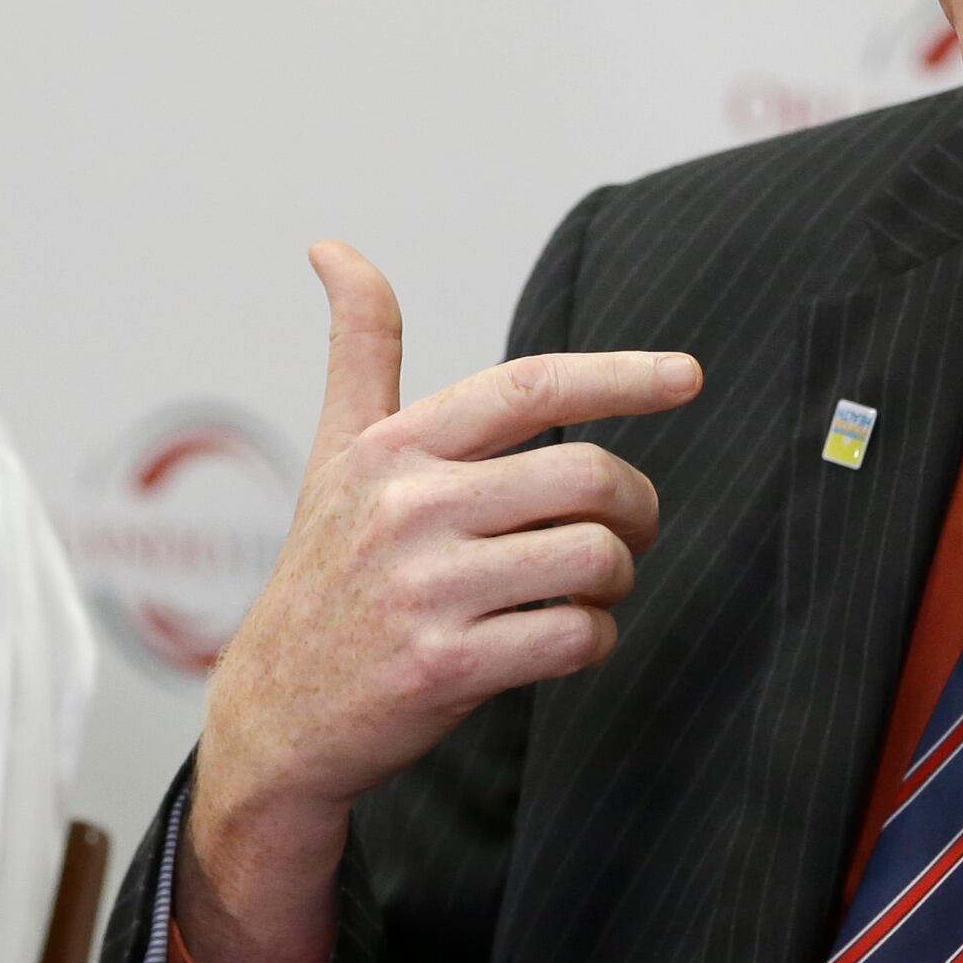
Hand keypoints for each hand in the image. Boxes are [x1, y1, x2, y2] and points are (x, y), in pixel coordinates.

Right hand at [181, 242, 700, 962]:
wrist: (274, 715)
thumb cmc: (324, 575)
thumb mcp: (335, 456)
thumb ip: (359, 351)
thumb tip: (333, 246)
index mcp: (391, 449)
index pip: (526, 388)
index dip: (619, 376)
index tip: (688, 375)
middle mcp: (407, 510)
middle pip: (586, 477)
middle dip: (635, 505)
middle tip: (629, 527)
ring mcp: (424, 590)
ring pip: (594, 558)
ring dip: (616, 577)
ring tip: (587, 586)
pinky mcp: (444, 667)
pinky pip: (575, 635)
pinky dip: (593, 638)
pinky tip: (564, 636)